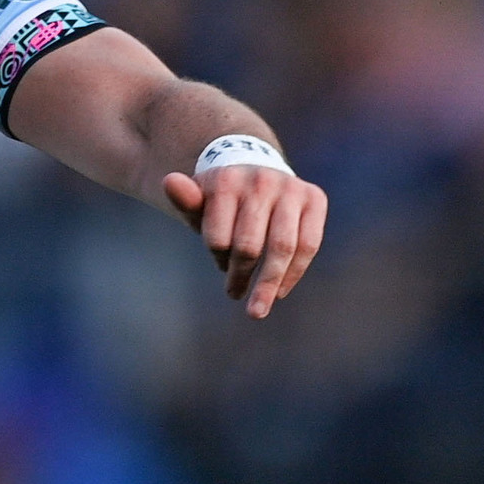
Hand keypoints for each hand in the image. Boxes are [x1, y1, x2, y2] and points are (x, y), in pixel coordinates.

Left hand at [164, 163, 326, 318]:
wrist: (255, 171)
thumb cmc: (222, 200)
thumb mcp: (199, 202)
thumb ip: (185, 200)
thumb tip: (169, 182)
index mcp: (226, 180)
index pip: (219, 238)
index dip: (218, 257)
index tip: (220, 263)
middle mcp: (261, 180)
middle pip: (249, 246)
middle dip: (240, 275)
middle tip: (233, 295)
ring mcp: (290, 188)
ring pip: (283, 247)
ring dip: (269, 284)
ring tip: (257, 311)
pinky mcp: (314, 198)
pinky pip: (308, 244)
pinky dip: (294, 273)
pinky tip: (280, 292)